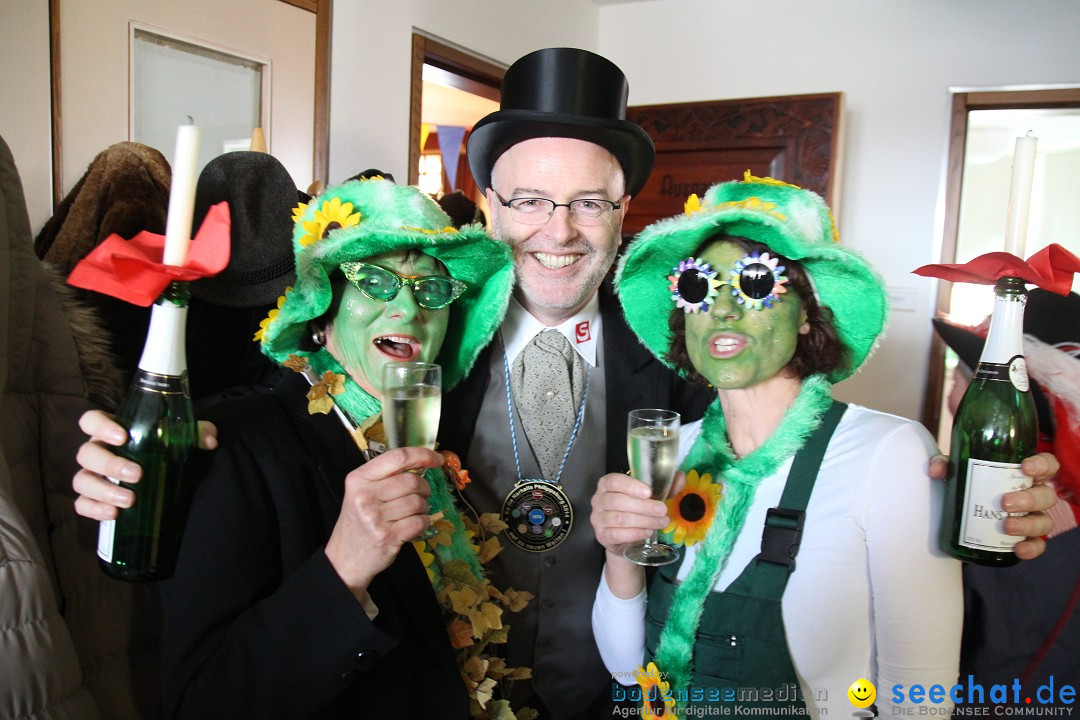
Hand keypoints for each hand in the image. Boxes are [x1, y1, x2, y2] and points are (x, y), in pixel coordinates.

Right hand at [72, 410, 217, 519]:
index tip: (122, 437)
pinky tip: (113, 515)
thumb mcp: (182, 438)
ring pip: (82, 481)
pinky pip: (81, 505)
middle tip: (137, 474)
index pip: (91, 421)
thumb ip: (197, 433)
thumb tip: (210, 440)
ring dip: (103, 491)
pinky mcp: (93, 499)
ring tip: (129, 501)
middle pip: (87, 454)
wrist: (162, 476)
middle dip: (110, 464)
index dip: (100, 426)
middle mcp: (97, 452)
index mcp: (112, 431)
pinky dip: (93, 510)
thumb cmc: (166, 451)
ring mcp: (92, 476)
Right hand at [324, 447, 441, 599]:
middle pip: (411, 481)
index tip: (437, 459)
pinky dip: (422, 523)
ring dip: (423, 508)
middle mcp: (365, 496)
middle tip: (420, 496)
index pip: (397, 457)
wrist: (345, 558)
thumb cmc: (358, 522)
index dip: (422, 455)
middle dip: (424, 488)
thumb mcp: (361, 493)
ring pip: (418, 502)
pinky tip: (412, 525)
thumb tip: (423, 462)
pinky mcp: (387, 536)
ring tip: (412, 513)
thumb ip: (386, 477)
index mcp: (359, 479)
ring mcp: (375, 517)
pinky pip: (420, 522)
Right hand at [590, 472, 678, 598]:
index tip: (649, 492)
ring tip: (660, 523)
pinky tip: (648, 532)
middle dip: (644, 507)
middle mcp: (598, 500)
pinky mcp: (601, 535)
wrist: (625, 539)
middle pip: (618, 501)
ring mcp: (598, 518)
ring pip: (619, 518)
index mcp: (607, 484)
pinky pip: (616, 534)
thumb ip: (664, 487)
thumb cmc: (636, 511)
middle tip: (663, 511)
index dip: (631, 486)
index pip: (614, 481)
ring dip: (643, 521)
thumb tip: (680, 477)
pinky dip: (635, 533)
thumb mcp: (651, 498)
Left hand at [928, 451, 1058, 559]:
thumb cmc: (971, 486)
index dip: (1042, 465)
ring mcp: (1033, 518)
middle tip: (1005, 502)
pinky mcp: (1027, 539)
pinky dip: (1031, 548)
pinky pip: (1037, 545)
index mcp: (1023, 475)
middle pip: (1045, 495)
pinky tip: (1018, 549)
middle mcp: (1034, 496)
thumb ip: (947, 465)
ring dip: (1028, 524)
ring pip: (1044, 521)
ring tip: (1006, 526)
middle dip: (1028, 499)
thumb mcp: (959, 471)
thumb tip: (936, 470)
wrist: (963, 516)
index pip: (1046, 465)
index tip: (1025, 467)